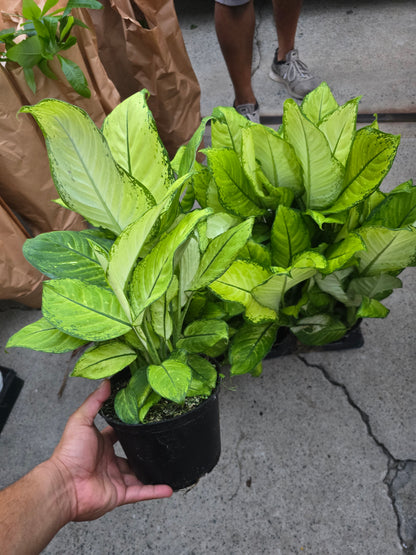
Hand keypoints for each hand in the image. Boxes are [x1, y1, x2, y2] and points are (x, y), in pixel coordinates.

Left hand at [49, 380, 172, 520]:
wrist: (64, 485)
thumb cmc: (69, 453)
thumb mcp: (81, 420)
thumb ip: (94, 402)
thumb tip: (106, 382)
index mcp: (101, 445)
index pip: (118, 434)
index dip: (129, 428)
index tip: (144, 420)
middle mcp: (109, 462)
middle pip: (131, 455)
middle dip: (144, 450)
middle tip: (161, 441)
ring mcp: (115, 479)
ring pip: (139, 475)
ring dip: (152, 471)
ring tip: (169, 463)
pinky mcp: (120, 494)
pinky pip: (141, 493)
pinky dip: (155, 491)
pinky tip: (169, 487)